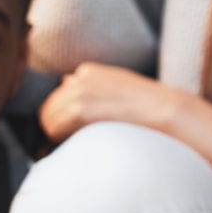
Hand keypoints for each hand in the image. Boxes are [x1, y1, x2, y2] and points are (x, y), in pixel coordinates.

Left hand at [38, 62, 177, 143]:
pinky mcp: (79, 110)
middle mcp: (79, 78)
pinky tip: (79, 141)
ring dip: (58, 132)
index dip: (66, 112)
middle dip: (58, 122)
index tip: (79, 126)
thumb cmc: (145, 104)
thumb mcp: (118, 85)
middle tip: (75, 137)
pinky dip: (61, 138)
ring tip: (79, 140)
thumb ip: (93, 86)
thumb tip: (65, 83)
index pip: (60, 93)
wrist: (163, 108)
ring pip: (48, 118)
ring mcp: (78, 93)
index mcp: (88, 71)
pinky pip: (54, 128)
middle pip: (50, 105)